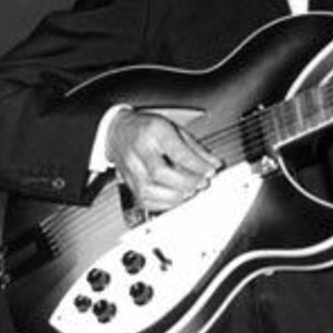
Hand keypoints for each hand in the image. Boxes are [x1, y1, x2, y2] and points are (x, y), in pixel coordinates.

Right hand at [106, 109, 221, 210]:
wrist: (118, 131)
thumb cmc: (147, 129)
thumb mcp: (174, 129)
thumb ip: (196, 148)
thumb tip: (214, 164)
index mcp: (154, 132)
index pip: (176, 152)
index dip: (196, 165)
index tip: (210, 172)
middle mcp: (139, 150)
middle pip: (160, 173)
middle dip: (186, 182)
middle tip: (201, 184)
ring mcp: (130, 167)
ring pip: (149, 190)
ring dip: (175, 196)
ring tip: (190, 192)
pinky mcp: (128, 182)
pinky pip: (144, 200)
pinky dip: (164, 204)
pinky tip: (176, 199)